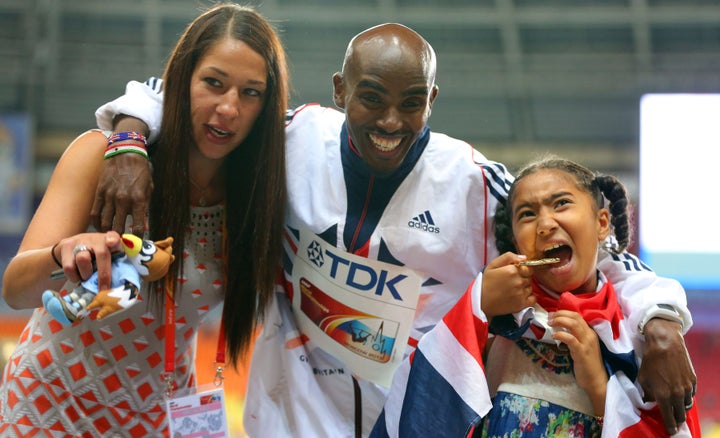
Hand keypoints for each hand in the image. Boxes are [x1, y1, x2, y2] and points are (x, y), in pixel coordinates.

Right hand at [55, 231, 122, 290]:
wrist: (76, 246)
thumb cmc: (98, 256)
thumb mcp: (110, 257)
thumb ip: (115, 266)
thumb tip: (118, 283)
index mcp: (110, 240)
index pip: (114, 237)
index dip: (113, 240)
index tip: (112, 243)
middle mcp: (96, 238)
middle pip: (101, 254)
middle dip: (103, 274)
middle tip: (103, 288)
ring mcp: (80, 241)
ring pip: (83, 260)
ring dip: (86, 274)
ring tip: (87, 277)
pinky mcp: (66, 246)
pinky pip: (69, 267)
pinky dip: (74, 277)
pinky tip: (77, 276)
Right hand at [90, 153, 152, 235]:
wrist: (125, 152)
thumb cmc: (140, 172)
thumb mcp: (148, 189)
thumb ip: (145, 209)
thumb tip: (143, 226)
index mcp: (138, 200)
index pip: (137, 227)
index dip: (137, 238)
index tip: (137, 242)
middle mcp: (123, 200)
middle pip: (118, 228)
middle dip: (119, 240)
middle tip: (121, 245)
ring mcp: (109, 196)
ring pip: (104, 223)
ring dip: (107, 234)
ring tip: (110, 239)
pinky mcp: (99, 192)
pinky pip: (95, 213)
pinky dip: (96, 224)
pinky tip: (100, 228)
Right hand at [480, 252, 535, 318]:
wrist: (482, 301)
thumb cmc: (487, 282)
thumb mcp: (493, 265)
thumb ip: (508, 257)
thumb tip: (524, 257)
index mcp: (512, 270)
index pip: (528, 267)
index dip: (523, 269)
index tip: (515, 273)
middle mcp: (518, 281)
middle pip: (530, 277)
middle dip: (523, 278)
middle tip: (512, 281)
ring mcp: (521, 293)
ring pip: (531, 287)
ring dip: (525, 288)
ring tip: (513, 289)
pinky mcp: (522, 304)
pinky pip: (534, 298)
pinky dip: (529, 297)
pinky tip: (520, 296)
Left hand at [550, 309, 607, 413]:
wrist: (596, 380)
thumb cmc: (587, 364)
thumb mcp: (582, 346)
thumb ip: (575, 336)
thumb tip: (560, 327)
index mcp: (590, 333)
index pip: (577, 316)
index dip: (564, 312)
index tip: (553, 314)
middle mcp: (590, 335)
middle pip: (575, 317)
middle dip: (560, 314)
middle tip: (549, 317)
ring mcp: (587, 343)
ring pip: (573, 325)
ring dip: (559, 321)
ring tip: (550, 323)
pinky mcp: (582, 352)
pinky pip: (570, 339)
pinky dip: (560, 335)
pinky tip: (554, 336)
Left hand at [638, 318, 695, 434]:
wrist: (665, 343)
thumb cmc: (650, 361)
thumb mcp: (643, 379)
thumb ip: (647, 393)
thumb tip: (649, 401)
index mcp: (664, 396)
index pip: (669, 418)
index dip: (670, 427)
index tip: (670, 431)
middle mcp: (677, 394)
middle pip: (680, 415)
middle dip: (676, 418)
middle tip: (672, 418)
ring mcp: (687, 387)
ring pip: (687, 405)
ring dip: (681, 407)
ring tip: (675, 405)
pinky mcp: (693, 380)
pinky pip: (691, 394)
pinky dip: (686, 396)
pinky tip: (680, 392)